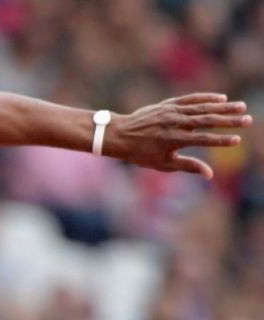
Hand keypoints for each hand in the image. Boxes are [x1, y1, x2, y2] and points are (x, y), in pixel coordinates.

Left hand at [106, 93, 251, 179]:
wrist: (119, 134)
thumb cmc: (141, 153)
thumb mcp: (162, 164)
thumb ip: (187, 166)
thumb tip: (210, 174)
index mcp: (174, 139)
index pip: (203, 140)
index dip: (220, 140)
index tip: (237, 140)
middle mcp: (175, 123)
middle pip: (207, 120)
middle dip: (229, 120)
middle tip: (248, 119)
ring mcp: (171, 111)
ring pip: (201, 107)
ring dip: (222, 107)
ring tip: (240, 106)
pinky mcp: (167, 104)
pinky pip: (190, 99)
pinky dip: (206, 98)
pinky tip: (220, 98)